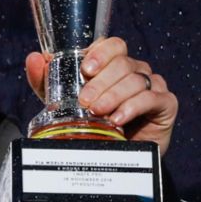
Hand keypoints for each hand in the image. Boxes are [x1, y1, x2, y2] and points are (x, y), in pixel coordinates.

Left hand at [25, 36, 176, 154]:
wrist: (116, 155)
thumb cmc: (93, 124)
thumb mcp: (64, 102)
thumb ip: (47, 81)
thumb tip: (34, 59)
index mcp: (114, 66)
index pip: (113, 45)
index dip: (101, 53)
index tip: (86, 70)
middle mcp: (135, 71)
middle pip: (123, 64)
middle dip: (101, 83)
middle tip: (85, 101)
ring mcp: (153, 85)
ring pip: (135, 80)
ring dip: (114, 96)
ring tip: (99, 112)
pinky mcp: (166, 104)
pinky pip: (151, 98)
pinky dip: (133, 107)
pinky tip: (118, 119)